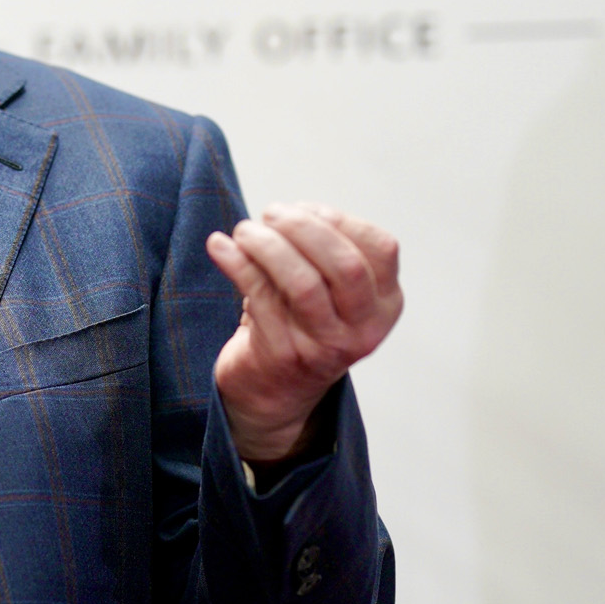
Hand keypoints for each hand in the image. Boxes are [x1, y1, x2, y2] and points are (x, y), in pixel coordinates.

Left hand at [205, 204, 402, 464]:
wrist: (272, 394)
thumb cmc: (298, 322)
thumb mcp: (327, 288)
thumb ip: (321, 249)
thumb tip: (291, 213)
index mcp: (385, 305)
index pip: (381, 248)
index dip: (338, 219)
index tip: (302, 209)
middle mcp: (364, 330)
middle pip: (346, 265)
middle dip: (304, 228)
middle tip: (270, 214)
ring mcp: (325, 347)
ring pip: (303, 283)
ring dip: (267, 245)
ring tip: (243, 230)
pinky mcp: (284, 356)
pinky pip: (259, 297)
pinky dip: (236, 263)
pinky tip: (220, 246)